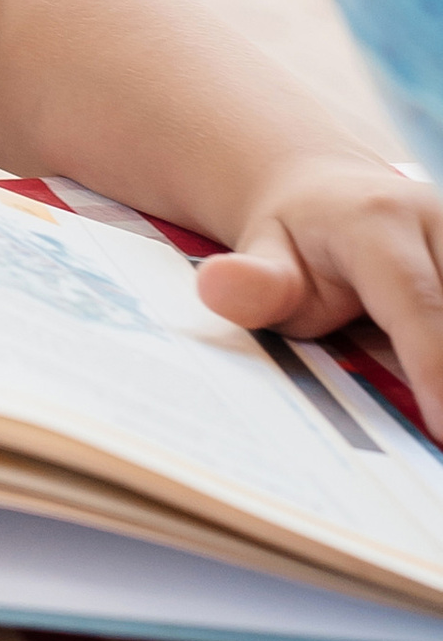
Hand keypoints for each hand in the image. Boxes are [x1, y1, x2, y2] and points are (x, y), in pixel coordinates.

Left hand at [195, 150, 442, 430]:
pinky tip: (440, 406)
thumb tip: (218, 285)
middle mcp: (437, 219)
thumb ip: (253, 284)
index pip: (415, 299)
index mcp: (377, 222)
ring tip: (438, 439)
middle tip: (439, 446)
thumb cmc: (294, 243)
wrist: (323, 194)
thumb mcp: (263, 258)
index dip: (435, 366)